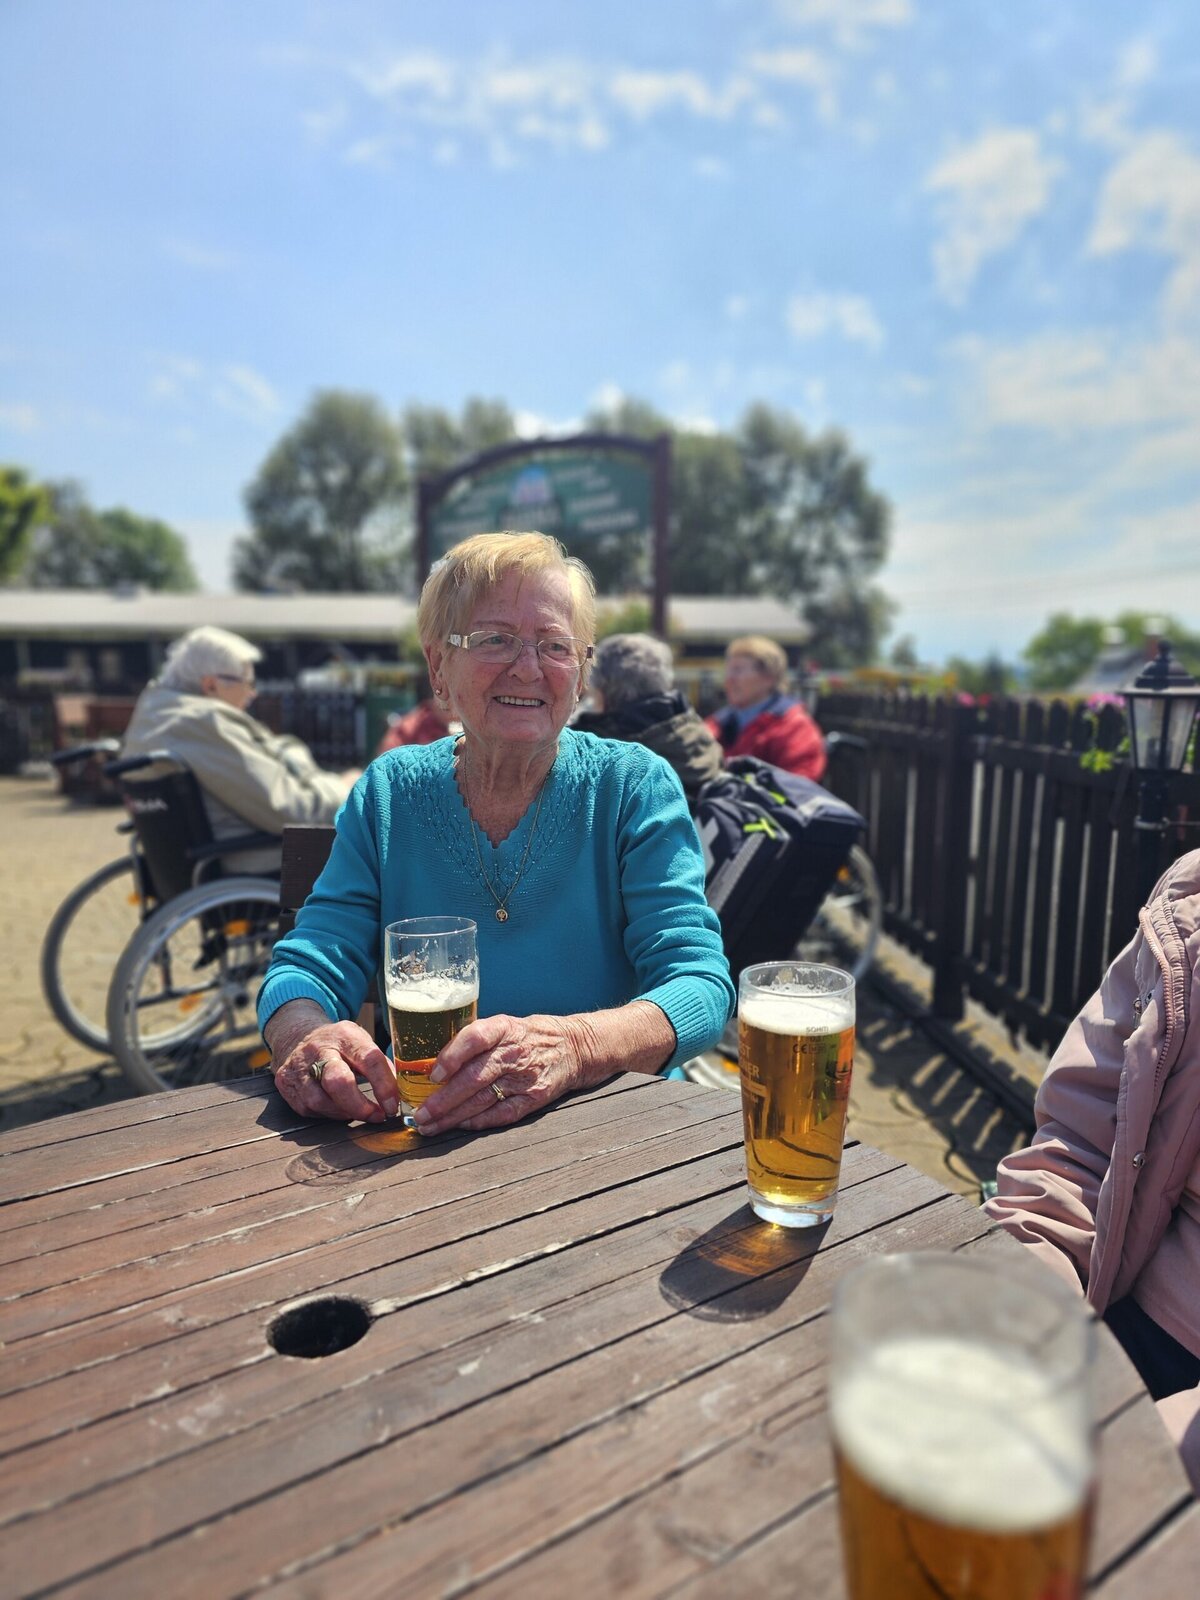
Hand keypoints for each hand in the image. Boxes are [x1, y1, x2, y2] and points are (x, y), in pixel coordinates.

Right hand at [271, 1018, 397, 1122]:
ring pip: (320, 1101)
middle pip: (338, 1082)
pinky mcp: (286, 1084)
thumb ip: (380, 1065)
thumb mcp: (361, 1043)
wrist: (297, 1036)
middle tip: (376, 1116)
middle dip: (359, 1106)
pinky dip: (327, 1113)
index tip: (393, 1105)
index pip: (369, 1059)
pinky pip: (308, 1108)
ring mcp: (299, 1067)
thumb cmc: (338, 1044)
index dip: (384, 1085)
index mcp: (345, 1035)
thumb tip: (400, 1092)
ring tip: (357, 1111)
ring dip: (343, 1113)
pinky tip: (336, 1107)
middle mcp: (318, 1049)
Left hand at [412, 1013, 584, 1134]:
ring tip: (430, 1125)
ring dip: (453, 1116)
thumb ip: (475, 1041)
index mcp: (505, 1028)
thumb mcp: (506, 1025)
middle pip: (475, 1077)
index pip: (476, 1037)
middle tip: (421, 1114)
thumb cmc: (530, 1035)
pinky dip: (479, 1122)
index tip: (433, 1074)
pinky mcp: (535, 1098)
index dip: (452, 1055)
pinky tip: (460, 1126)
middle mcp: (516, 1052)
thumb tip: (433, 1064)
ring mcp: (526, 1078)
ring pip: (483, 1100)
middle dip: (443, 1100)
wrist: (575, 1047)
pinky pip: (502, 1114)